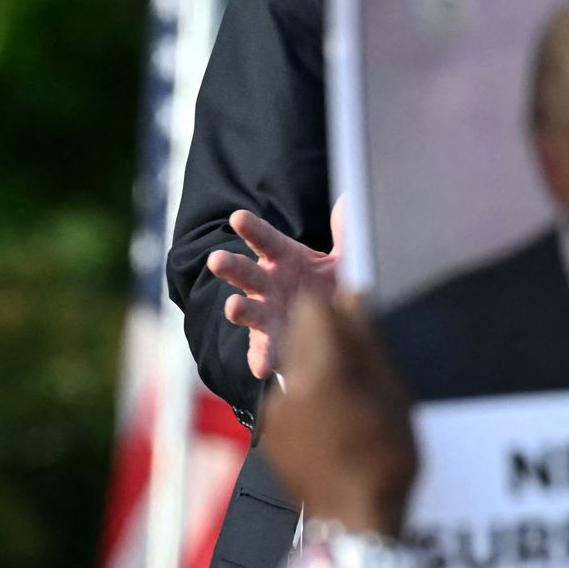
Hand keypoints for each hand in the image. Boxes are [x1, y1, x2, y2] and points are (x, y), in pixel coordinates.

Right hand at [206, 201, 343, 378]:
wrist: (333, 323)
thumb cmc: (328, 283)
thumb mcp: (342, 257)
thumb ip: (346, 232)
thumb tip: (351, 199)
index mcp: (281, 257)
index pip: (264, 239)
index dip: (251, 229)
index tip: (237, 217)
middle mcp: (268, 284)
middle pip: (245, 272)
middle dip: (231, 266)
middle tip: (216, 260)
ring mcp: (267, 314)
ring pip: (248, 311)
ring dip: (238, 310)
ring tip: (232, 308)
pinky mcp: (272, 342)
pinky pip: (263, 351)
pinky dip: (260, 358)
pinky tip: (261, 368)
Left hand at [258, 291, 418, 535]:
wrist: (356, 522)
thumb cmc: (386, 458)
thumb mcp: (392, 393)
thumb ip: (366, 340)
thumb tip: (351, 295)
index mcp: (322, 371)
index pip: (314, 307)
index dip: (336, 306)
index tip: (357, 320)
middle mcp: (288, 386)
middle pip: (299, 332)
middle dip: (325, 333)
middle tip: (357, 358)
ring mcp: (274, 413)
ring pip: (293, 364)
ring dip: (316, 365)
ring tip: (350, 398)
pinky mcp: (270, 434)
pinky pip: (287, 396)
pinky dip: (307, 397)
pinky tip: (334, 423)